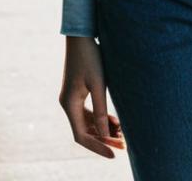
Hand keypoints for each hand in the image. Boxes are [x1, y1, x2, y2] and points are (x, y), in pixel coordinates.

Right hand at [59, 35, 126, 158]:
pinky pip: (88, 112)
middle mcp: (68, 104)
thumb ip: (101, 109)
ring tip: (122, 133)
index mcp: (69, 105)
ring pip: (88, 122)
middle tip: (123, 146)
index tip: (113, 154)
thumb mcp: (98, 83)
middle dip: (103, 140)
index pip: (81, 136)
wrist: (81, 37)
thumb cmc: (90, 57)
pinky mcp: (78, 93)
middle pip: (85, 131)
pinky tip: (115, 121)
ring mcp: (72, 99)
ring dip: (103, 129)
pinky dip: (101, 118)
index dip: (97, 147)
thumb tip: (105, 134)